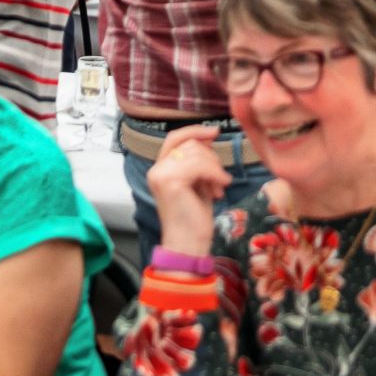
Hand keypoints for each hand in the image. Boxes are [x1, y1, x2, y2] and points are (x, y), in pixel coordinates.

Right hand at [143, 127, 232, 256]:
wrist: (187, 245)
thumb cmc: (193, 218)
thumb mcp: (197, 182)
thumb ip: (198, 161)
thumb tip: (208, 137)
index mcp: (160, 169)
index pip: (175, 137)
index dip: (194, 131)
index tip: (214, 132)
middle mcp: (156, 169)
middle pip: (191, 144)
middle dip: (212, 158)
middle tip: (219, 180)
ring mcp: (161, 174)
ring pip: (197, 153)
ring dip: (215, 169)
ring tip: (218, 189)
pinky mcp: (170, 181)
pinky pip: (200, 165)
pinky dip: (215, 174)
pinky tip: (220, 189)